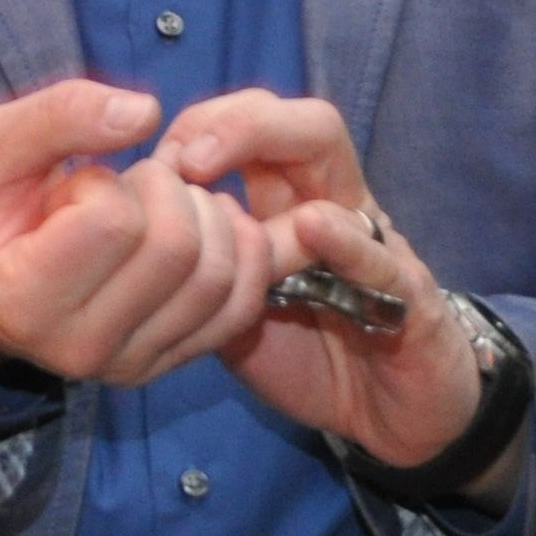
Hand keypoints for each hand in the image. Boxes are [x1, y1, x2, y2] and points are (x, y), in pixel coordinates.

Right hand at [0, 78, 280, 386]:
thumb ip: (60, 115)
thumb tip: (147, 111)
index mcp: (26, 300)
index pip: (115, 221)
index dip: (105, 181)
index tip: (75, 187)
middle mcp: (80, 347)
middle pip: (177, 248)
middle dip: (165, 191)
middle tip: (129, 186)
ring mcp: (127, 364)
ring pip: (217, 277)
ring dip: (204, 218)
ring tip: (162, 207)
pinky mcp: (164, 364)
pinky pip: (239, 308)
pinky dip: (238, 255)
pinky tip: (204, 229)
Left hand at [159, 90, 490, 469]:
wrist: (386, 414)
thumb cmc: (305, 352)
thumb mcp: (228, 311)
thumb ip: (192, 272)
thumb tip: (126, 244)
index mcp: (288, 202)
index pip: (253, 129)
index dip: (201, 130)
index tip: (153, 162)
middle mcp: (331, 202)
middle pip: (294, 121)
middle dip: (234, 122)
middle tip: (179, 157)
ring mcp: (370, 238)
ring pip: (332, 155)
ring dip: (270, 143)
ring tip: (208, 167)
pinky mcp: (409, 294)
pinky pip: (380, 257)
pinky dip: (347, 240)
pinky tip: (312, 227)